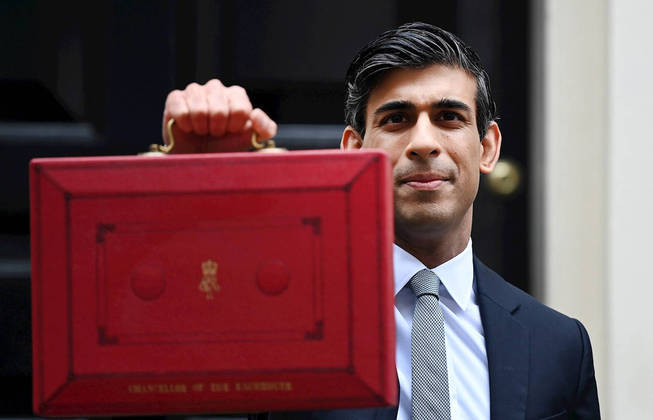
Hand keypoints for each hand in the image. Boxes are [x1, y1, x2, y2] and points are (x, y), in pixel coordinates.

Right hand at [162, 79, 276, 152]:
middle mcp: (216, 87)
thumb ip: (266, 129)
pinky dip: (186, 126)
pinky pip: (182, 112)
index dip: (234, 127)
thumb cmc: (225, 146)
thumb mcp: (250, 139)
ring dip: (201, 128)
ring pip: (200, 111)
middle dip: (217, 130)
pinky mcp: (175, 98)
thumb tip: (255, 114)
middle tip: (214, 133)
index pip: (241, 110)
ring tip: (202, 130)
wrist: (198, 156)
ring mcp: (195, 90)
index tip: (230, 131)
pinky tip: (188, 127)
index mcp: (237, 94)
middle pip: (220, 111)